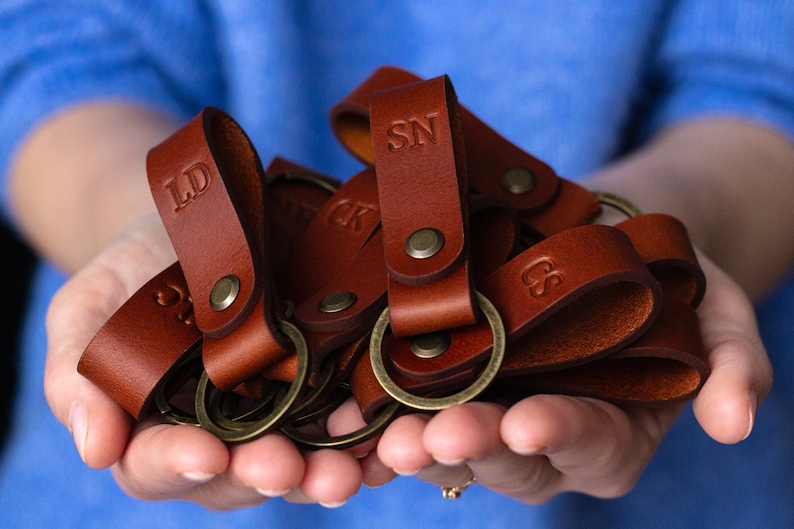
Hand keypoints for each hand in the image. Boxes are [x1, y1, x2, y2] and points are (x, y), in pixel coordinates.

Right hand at [43, 214, 363, 508]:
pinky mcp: (326, 383)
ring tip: (347, 468)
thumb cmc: (134, 268)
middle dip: (264, 476)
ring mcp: (279, 413)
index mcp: (157, 428)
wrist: (198, 224)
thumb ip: (79, 375)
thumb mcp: (89, 307)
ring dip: (325, 470)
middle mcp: (222, 434)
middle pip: (239, 477)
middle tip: (287, 468)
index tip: (203, 452)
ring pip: (301, 460)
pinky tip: (385, 427)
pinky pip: (347, 418)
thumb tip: (95, 449)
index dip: (177, 465)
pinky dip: (368, 431)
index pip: (157, 467)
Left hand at [329, 252, 771, 502]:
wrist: (592, 231)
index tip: (527, 424)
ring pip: (442, 441)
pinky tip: (338, 407)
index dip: (561, 435)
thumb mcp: (715, 306)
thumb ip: (734, 364)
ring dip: (407, 442)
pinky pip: (401, 405)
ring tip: (374, 432)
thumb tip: (738, 426)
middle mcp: (539, 433)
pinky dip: (369, 412)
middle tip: (430, 437)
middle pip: (503, 455)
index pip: (589, 444)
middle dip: (469, 446)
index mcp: (608, 431)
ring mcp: (484, 406)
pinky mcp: (439, 379)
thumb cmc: (660, 271)